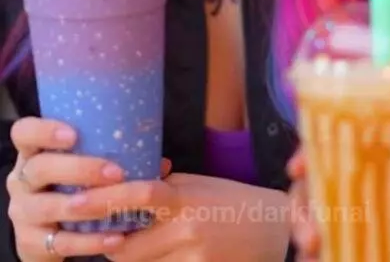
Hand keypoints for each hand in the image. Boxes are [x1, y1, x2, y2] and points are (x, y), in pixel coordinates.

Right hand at [6, 115, 168, 260]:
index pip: (24, 132)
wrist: (51, 233)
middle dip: (78, 169)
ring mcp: (22, 212)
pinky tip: (115, 237)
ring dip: (85, 205)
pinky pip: (60, 243)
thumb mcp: (83, 167)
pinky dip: (90, 241)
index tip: (74, 134)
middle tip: (114, 172)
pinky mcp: (30, 243)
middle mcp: (21, 180)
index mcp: (33, 152)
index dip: (44, 131)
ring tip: (114, 203)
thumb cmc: (74, 187)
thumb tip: (161, 163)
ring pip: (46, 206)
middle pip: (39, 168)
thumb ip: (113, 158)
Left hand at [65, 171, 290, 261]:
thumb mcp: (197, 183)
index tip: (76, 201)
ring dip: (129, 258)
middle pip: (127, 248)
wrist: (272, 229)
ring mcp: (193, 258)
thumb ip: (163, 184)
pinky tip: (154, 255)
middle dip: (107, 245)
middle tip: (96, 236)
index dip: (103, 200)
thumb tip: (129, 177)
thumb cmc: (231, 200)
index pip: (137, 194)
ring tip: (124, 244)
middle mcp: (186, 229)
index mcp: (184, 197)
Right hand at [288, 146, 389, 261]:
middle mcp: (367, 188)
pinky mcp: (366, 251)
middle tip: (310, 232)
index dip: (311, 152)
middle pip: (317, 186)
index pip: (338, 146)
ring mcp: (365, 223)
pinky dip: (319, 258)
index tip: (297, 167)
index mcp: (385, 162)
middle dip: (301, 204)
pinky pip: (334, 251)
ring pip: (318, 220)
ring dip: (304, 233)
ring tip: (311, 251)